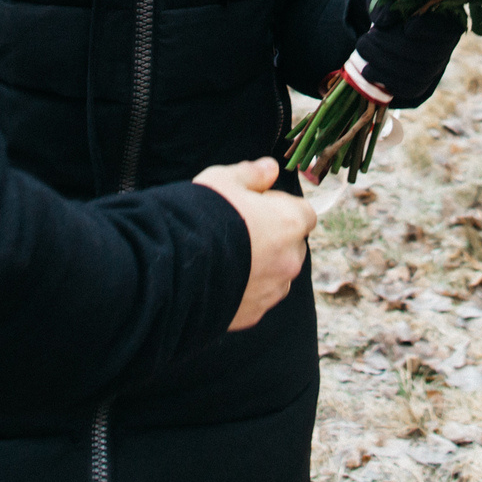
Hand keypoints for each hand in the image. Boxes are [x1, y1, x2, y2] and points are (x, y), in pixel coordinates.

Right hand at [192, 157, 314, 330]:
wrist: (176, 267)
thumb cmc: (203, 216)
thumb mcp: (224, 180)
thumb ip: (252, 173)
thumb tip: (271, 168)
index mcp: (290, 223)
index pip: (304, 213)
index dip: (280, 206)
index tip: (255, 205)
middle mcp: (290, 260)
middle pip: (293, 245)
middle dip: (275, 237)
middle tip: (240, 229)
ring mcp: (273, 290)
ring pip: (277, 274)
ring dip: (262, 265)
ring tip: (227, 255)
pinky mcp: (254, 313)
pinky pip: (257, 297)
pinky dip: (246, 288)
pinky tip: (221, 276)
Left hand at [351, 7, 465, 108]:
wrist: (390, 24)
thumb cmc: (392, 6)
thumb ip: (388, 4)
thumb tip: (383, 21)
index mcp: (445, 19)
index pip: (443, 29)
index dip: (427, 30)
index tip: (407, 26)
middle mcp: (446, 45)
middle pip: (425, 54)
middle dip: (390, 47)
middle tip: (366, 39)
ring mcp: (435, 66)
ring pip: (417, 74)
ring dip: (384, 66)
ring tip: (363, 52)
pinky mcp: (422, 83)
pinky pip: (410, 89)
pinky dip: (387, 82)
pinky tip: (369, 71)